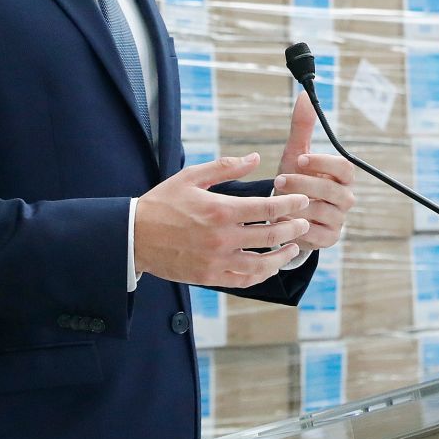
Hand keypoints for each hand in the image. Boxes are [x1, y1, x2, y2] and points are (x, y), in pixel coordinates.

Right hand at [134, 152, 309, 287]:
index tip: (302, 200)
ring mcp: (216, 261)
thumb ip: (226, 167)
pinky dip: (261, 274)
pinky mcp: (209, 278)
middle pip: (271, 236)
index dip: (291, 204)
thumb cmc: (162, 204)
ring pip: (262, 264)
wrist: (134, 237)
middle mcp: (222, 238)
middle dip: (293, 228)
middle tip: (304, 222)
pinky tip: (269, 266)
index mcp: (220, 211)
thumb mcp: (191, 177)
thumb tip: (255, 158)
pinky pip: (244, 280)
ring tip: (294, 247)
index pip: (268, 208)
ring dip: (283, 256)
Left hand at [272, 91, 354, 251]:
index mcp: (342, 176)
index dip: (323, 163)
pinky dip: (298, 226)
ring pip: (324, 213)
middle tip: (279, 180)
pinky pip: (316, 234)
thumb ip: (302, 127)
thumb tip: (304, 95)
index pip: (344, 167)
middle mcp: (345, 197)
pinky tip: (282, 220)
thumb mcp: (295, 153)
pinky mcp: (329, 239)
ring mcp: (339, 220)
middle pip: (334, 190)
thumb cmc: (294, 178)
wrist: (286, 212)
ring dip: (298, 206)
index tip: (299, 159)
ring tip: (277, 202)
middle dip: (305, 184)